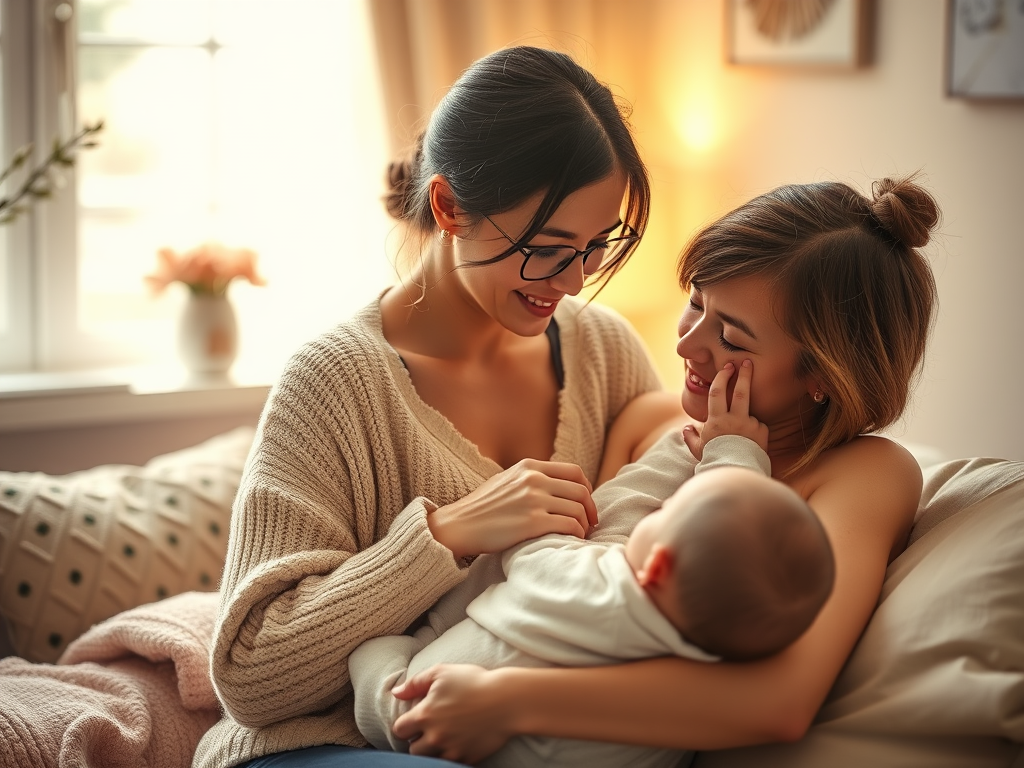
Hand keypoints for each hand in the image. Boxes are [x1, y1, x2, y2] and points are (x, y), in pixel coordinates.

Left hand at [392, 664, 511, 763]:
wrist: (507, 700)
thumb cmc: (474, 682)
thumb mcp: (442, 672)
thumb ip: (415, 682)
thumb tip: (396, 692)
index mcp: (425, 715)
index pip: (399, 730)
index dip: (405, 724)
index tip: (414, 720)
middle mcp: (435, 737)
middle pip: (412, 750)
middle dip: (418, 740)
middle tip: (429, 730)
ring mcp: (451, 750)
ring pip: (428, 760)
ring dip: (432, 751)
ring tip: (442, 738)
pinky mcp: (466, 759)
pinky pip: (449, 764)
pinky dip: (450, 755)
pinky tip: (458, 742)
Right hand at [429, 459, 597, 559]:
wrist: (459, 525)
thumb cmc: (481, 508)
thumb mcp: (506, 480)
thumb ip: (530, 477)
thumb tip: (555, 484)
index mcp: (529, 467)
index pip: (574, 471)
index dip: (587, 488)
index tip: (587, 502)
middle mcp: (534, 480)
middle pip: (580, 490)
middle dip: (591, 508)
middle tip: (591, 522)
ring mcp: (534, 500)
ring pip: (578, 509)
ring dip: (584, 524)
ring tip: (580, 533)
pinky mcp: (532, 523)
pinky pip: (569, 526)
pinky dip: (577, 534)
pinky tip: (572, 539)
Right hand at [682, 360, 767, 459]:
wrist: (734, 473)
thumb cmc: (714, 460)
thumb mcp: (698, 450)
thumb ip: (691, 437)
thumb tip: (685, 428)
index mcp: (716, 420)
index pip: (717, 392)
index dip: (721, 378)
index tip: (727, 367)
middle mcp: (734, 419)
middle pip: (740, 392)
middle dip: (743, 375)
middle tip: (746, 362)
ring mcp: (749, 425)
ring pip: (750, 410)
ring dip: (750, 408)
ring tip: (752, 403)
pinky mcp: (762, 433)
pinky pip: (759, 426)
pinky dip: (755, 430)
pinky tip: (751, 441)